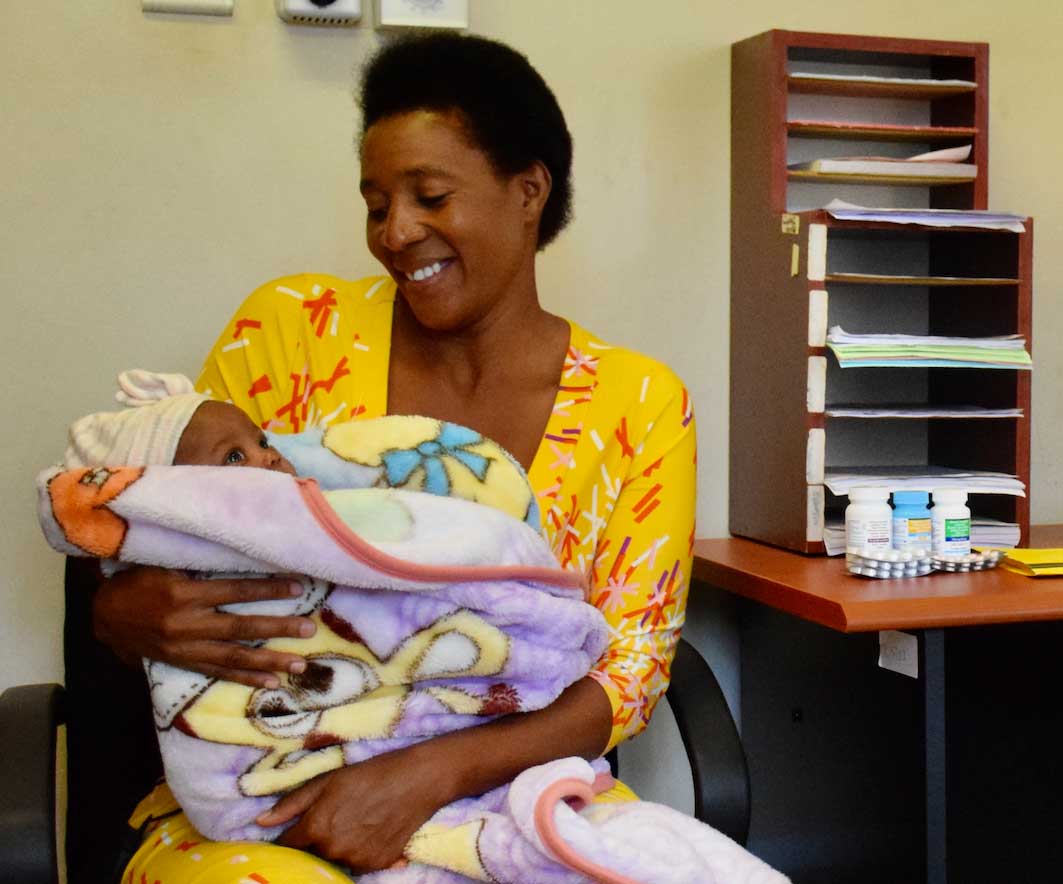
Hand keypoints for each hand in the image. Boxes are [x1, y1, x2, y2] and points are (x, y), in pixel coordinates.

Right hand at [93, 565, 315, 687]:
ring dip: (269, 661)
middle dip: (277, 629)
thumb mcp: (165, 563)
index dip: (267, 588)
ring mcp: (184, 648)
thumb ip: (200, 562)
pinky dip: (246, 679)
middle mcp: (185, 624)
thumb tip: (244, 549)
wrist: (104, 614)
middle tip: (309, 630)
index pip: (234, 590)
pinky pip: (219, 672)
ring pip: (234, 657)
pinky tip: (272, 683)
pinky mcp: (183, 663)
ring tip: (299, 665)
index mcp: (183, 593)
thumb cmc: (139, 580)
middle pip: (240, 627)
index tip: (298, 587)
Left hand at [260, 744, 451, 872]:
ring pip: (333, 861)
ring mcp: (356, 861)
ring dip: (335, 849)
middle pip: (310, 855)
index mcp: (316, 827)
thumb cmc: (371, 773)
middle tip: (330, 820)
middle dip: (313, 842)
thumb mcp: (328, 780)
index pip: (287, 846)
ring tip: (352, 823)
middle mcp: (333, 850)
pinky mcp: (376, 866)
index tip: (290, 832)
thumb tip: (261, 822)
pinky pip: (356, 865)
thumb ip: (292, 803)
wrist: (417, 780)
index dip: (286, 839)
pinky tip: (367, 832)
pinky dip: (357, 853)